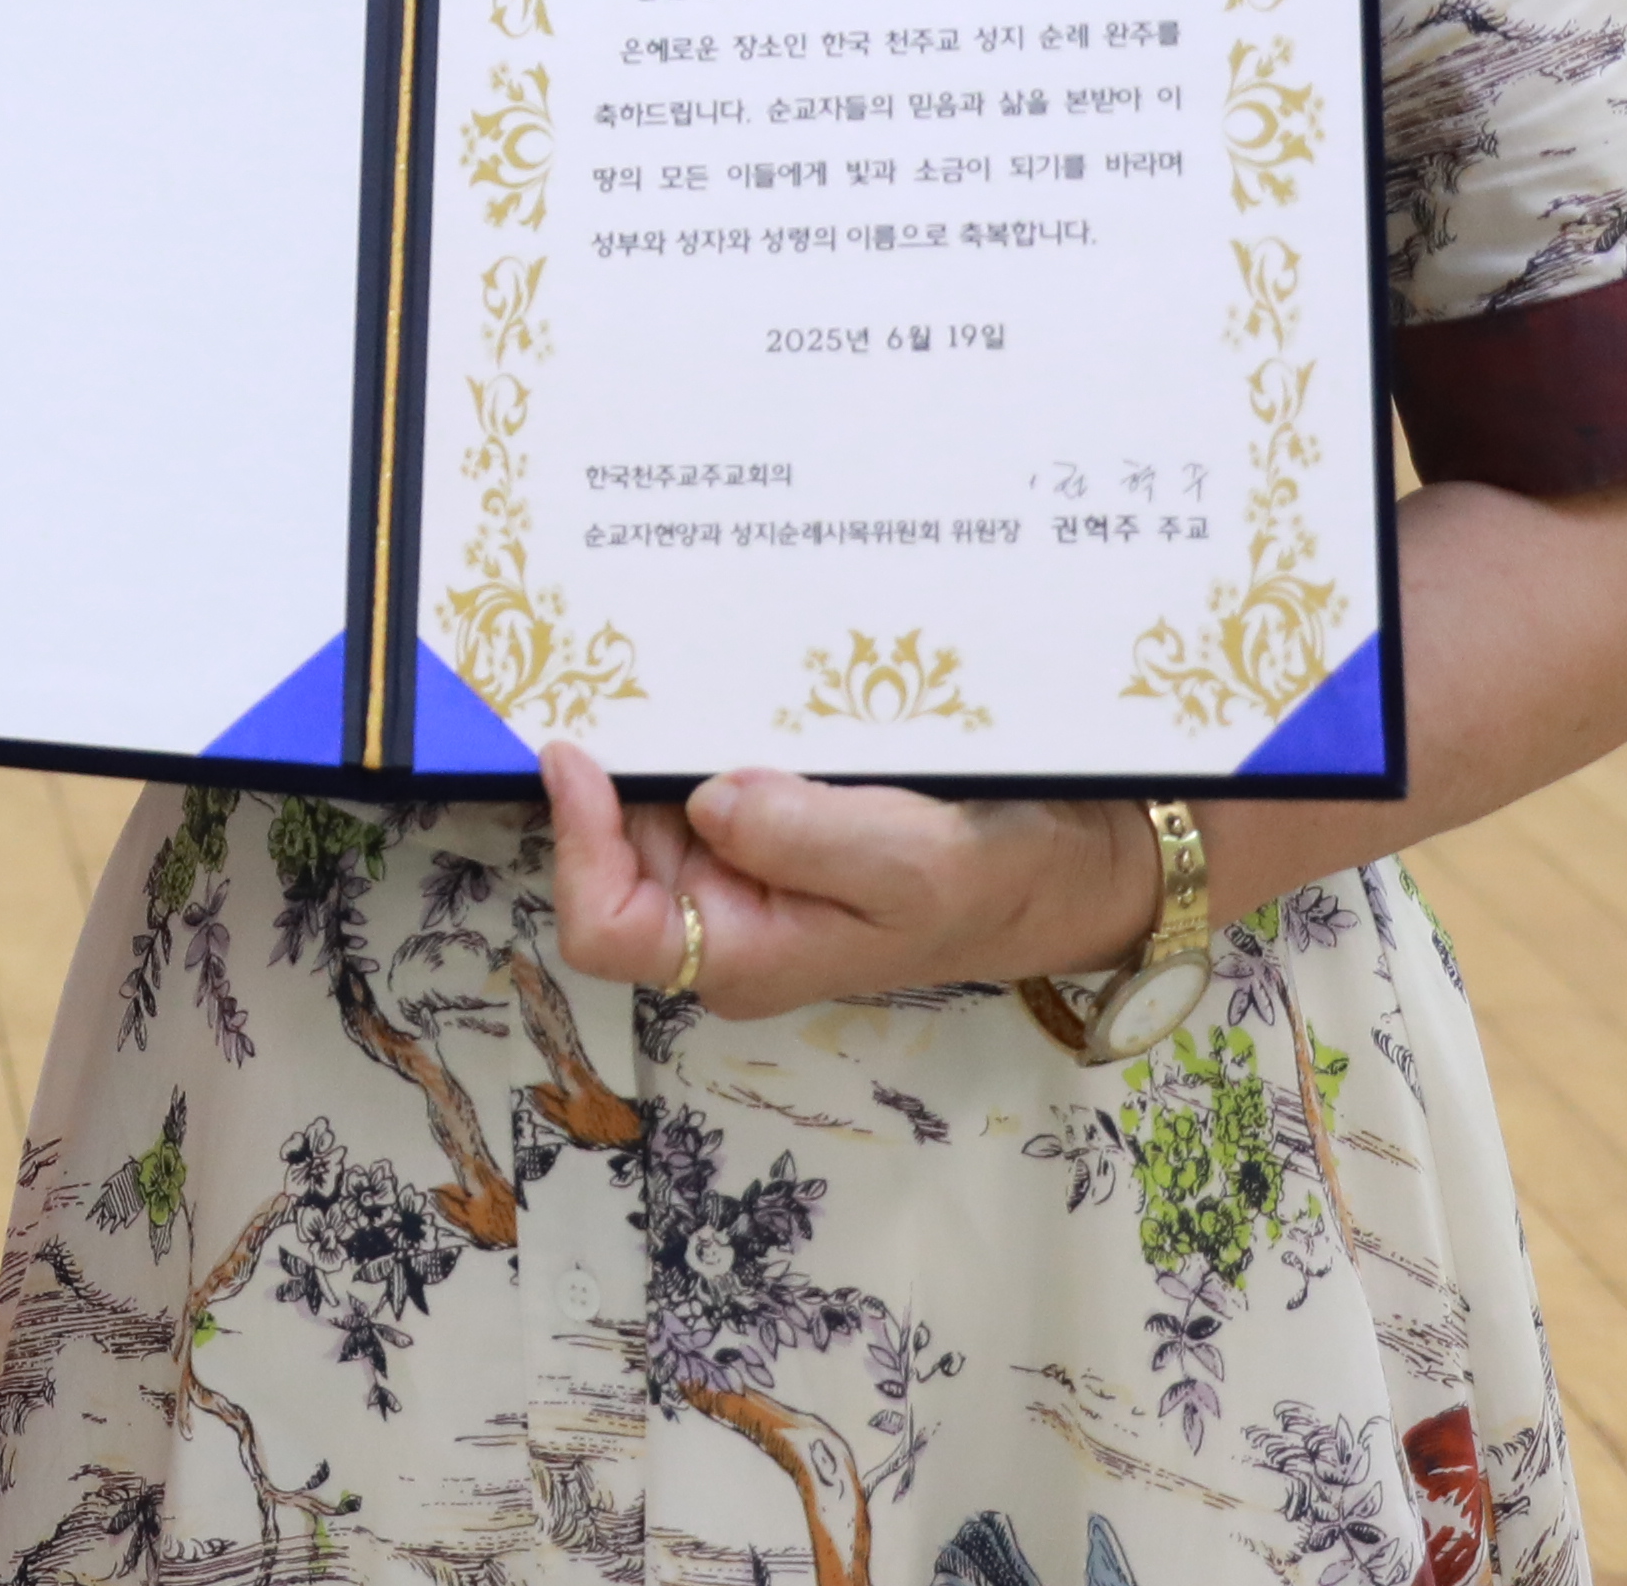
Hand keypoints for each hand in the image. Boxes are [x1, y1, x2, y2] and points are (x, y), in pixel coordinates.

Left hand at [538, 741, 1151, 1024]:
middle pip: (607, 859)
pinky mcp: (763, 827)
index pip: (606, 928)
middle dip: (595, 783)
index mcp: (740, 955)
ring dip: (634, 753)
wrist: (1051, 863)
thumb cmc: (984, 879)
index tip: (574, 754)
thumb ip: (799, 837)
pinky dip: (680, 741)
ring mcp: (738, 871)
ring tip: (624, 672)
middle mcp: (722, 920)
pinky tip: (689, 688)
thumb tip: (702, 800)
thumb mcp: (904, 864)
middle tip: (585, 685)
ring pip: (643, 814)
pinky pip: (694, 784)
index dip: (574, 846)